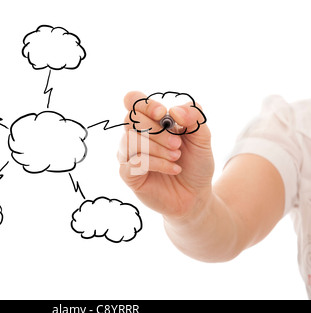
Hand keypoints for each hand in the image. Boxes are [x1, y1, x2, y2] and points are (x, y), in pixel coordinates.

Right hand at [118, 91, 213, 218]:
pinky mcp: (128, 174)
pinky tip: (174, 169)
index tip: (164, 114)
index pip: (132, 100)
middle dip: (157, 130)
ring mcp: (129, 155)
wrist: (196, 195)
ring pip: (129, 140)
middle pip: (130, 119)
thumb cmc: (195, 163)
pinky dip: (157, 163)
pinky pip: (134, 162)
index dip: (145, 104)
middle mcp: (135, 135)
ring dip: (157, 147)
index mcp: (149, 121)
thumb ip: (195, 117)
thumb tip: (175, 110)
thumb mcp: (202, 137)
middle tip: (177, 144)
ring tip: (176, 157)